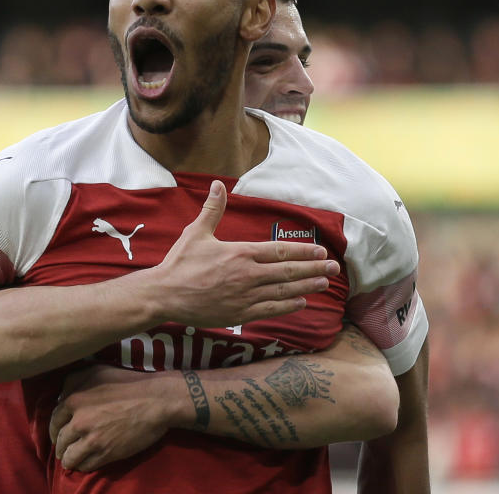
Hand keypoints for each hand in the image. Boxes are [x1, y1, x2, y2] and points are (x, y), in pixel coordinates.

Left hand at [50, 365, 180, 471]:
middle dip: (61, 445)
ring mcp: (92, 439)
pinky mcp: (105, 453)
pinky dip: (84, 465)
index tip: (60, 432)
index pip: (54, 419)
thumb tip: (61, 395)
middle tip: (66, 448)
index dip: (56, 428)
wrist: (156, 400)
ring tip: (73, 459)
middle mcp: (79, 420)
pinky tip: (87, 461)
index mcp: (74, 399)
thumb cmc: (130, 382)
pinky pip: (85, 466)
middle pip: (59, 440)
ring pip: (69, 457)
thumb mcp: (98, 370)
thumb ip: (75, 380)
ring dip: (69, 459)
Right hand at [153, 180, 337, 326]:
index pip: (280, 251)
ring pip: (283, 291)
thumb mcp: (197, 232)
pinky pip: (271, 310)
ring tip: (323, 283)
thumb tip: (217, 184)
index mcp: (240, 253)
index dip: (303, 252)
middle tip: (334, 268)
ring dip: (306, 287)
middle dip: (313, 269)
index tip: (321, 251)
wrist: (164, 295)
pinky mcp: (239, 313)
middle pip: (288, 272)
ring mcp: (245, 296)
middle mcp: (247, 274)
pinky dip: (288, 306)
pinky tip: (301, 302)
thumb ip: (213, 210)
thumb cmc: (180, 263)